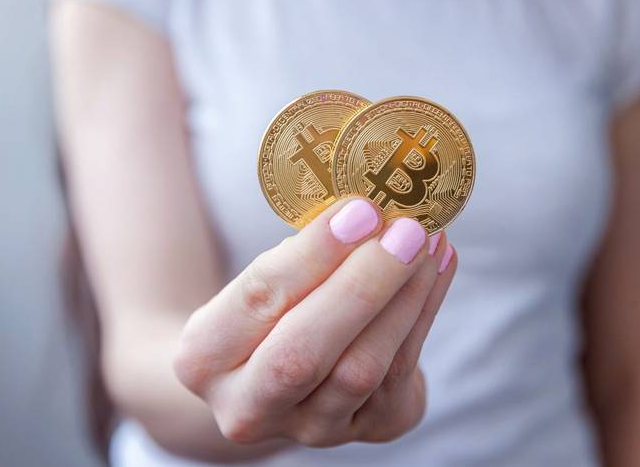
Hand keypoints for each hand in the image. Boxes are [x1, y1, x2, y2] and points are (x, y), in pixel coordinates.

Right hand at [173, 197, 456, 446]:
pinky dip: (423, 312)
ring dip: (403, 298)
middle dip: (362, 286)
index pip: (258, 299)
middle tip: (406, 229)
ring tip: (428, 241)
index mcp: (202, 358)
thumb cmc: (267, 309)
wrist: (274, 376)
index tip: (360, 210)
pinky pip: (399, 373)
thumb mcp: (259, 282)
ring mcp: (309, 429)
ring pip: (360, 370)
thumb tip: (367, 208)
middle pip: (303, 352)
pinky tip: (437, 267)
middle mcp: (247, 407)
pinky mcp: (365, 430)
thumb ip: (300, 255)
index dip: (314, 254)